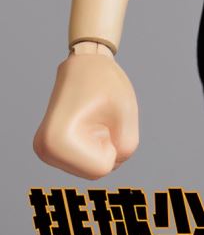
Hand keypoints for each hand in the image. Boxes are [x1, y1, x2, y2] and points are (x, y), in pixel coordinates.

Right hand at [33, 51, 138, 178]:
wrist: (84, 63)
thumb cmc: (105, 83)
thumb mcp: (127, 113)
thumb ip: (126, 147)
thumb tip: (113, 161)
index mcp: (57, 142)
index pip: (103, 168)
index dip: (114, 143)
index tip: (105, 117)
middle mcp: (45, 151)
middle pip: (95, 171)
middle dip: (107, 146)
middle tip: (99, 116)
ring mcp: (45, 152)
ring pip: (90, 167)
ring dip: (100, 146)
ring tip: (92, 117)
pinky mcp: (50, 150)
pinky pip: (85, 161)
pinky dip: (93, 146)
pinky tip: (86, 123)